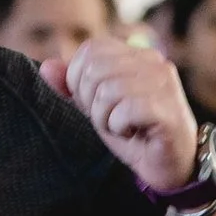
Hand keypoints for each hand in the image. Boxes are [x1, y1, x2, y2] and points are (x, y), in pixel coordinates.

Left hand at [44, 37, 197, 198]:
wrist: (169, 165)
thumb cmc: (134, 132)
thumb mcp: (96, 107)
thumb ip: (72, 87)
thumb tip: (47, 67)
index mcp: (136, 55)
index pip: (90, 50)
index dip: (80, 80)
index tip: (96, 104)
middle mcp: (154, 62)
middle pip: (95, 69)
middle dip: (91, 102)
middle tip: (110, 119)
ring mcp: (164, 83)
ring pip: (108, 91)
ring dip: (106, 118)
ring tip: (123, 127)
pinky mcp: (168, 109)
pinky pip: (126, 110)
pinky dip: (120, 127)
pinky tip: (134, 133)